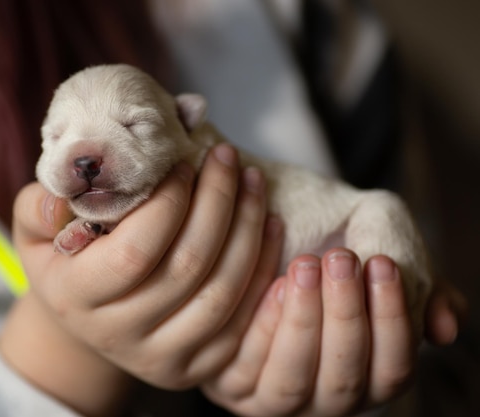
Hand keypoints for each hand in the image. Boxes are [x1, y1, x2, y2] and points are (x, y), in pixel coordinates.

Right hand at [0, 144, 282, 414]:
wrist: (88, 318)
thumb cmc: (68, 262)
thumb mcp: (36, 233)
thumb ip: (39, 209)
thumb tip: (59, 199)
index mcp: (76, 298)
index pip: (135, 250)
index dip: (169, 202)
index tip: (184, 162)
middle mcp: (118, 335)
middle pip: (187, 268)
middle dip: (217, 203)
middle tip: (227, 158)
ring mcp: (160, 358)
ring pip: (221, 293)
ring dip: (247, 230)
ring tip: (253, 181)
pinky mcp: (195, 368)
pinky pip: (242, 322)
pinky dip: (262, 270)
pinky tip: (268, 225)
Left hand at [202, 250, 467, 416]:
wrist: (263, 213)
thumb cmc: (325, 231)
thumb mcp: (378, 243)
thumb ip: (419, 284)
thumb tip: (446, 330)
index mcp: (366, 376)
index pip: (392, 370)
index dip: (391, 322)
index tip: (383, 263)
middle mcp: (321, 397)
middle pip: (342, 381)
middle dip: (345, 317)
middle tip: (342, 259)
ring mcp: (270, 396)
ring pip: (291, 381)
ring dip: (302, 323)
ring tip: (305, 265)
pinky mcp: (226, 381)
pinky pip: (242, 369)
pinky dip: (259, 329)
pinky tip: (272, 285)